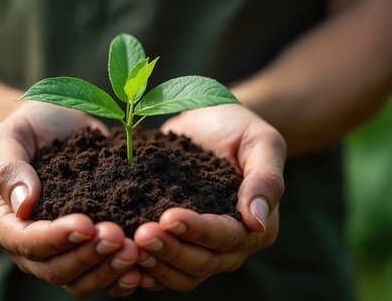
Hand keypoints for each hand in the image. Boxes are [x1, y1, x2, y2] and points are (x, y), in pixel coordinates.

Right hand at [0, 102, 140, 297]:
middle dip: (88, 257)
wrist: (55, 125)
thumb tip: (24, 204)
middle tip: (119, 238)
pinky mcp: (85, 244)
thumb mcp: (9, 136)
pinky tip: (143, 265)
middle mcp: (28, 244)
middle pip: (55, 269)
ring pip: (79, 279)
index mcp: (3, 222)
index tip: (86, 224)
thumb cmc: (29, 127)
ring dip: (108, 269)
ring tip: (135, 251)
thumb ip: (10, 168)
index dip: (56, 239)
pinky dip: (120, 273)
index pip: (26, 242)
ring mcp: (59, 248)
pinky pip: (100, 271)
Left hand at [134, 104, 285, 290]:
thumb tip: (256, 222)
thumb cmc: (240, 128)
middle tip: (141, 235)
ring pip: (182, 272)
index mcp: (256, 224)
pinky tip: (126, 257)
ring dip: (156, 263)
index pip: (228, 237)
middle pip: (203, 263)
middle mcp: (231, 243)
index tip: (169, 217)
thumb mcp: (261, 143)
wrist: (211, 121)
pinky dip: (147, 267)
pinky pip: (165, 265)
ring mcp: (203, 243)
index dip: (198, 231)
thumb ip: (266, 180)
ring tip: (131, 245)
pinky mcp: (179, 238)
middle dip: (171, 250)